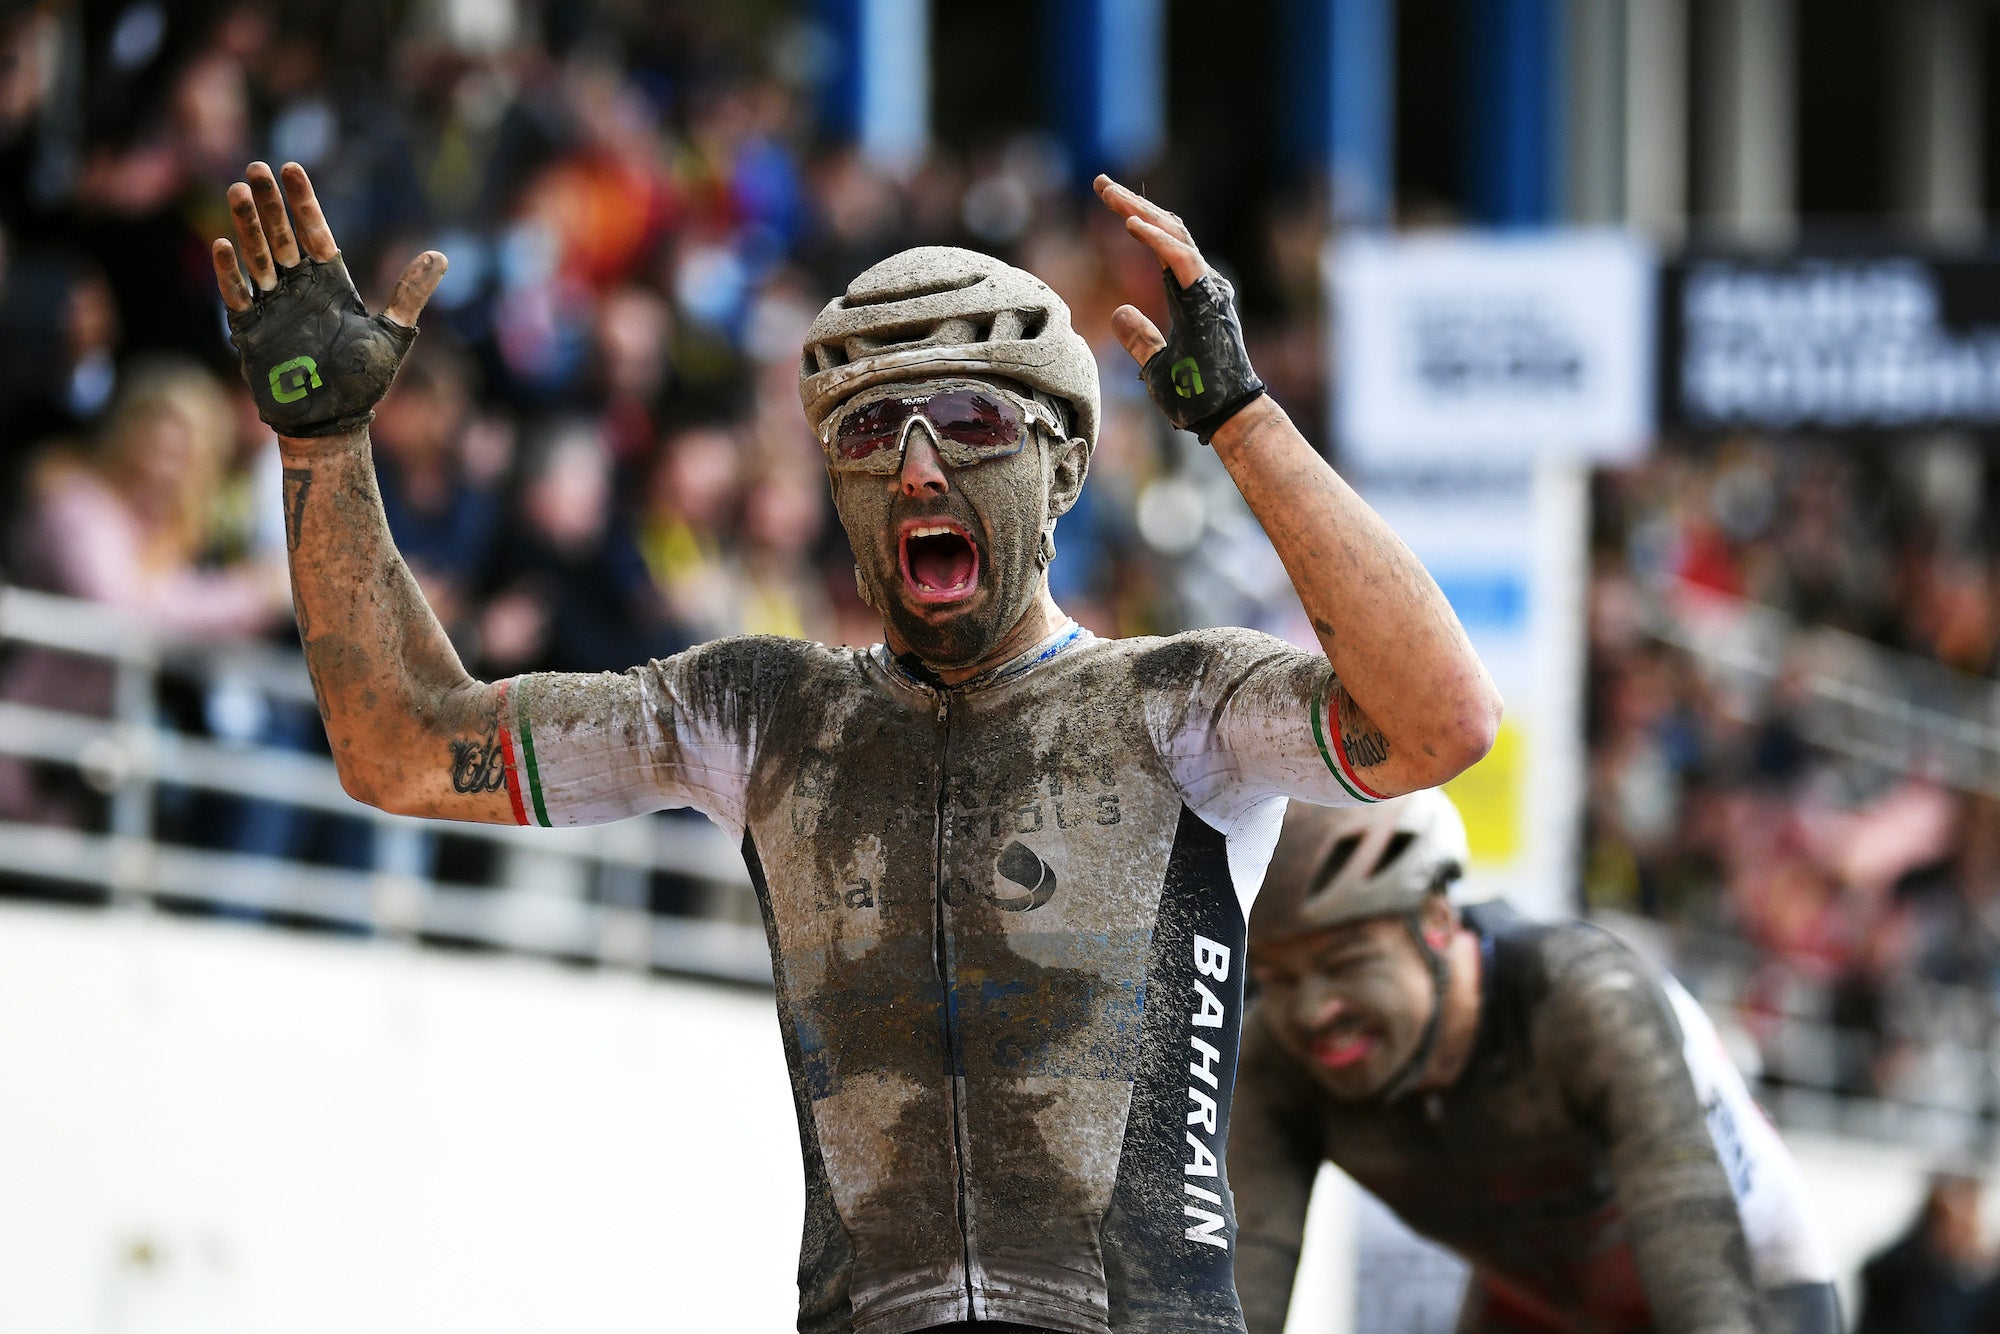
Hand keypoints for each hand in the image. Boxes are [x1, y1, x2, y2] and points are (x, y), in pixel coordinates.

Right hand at [213, 161, 446, 438]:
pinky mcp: (252, 329)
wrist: (333, 421)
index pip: (315, 233)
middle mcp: (300, 289)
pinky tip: (226, 245)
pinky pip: (239, 295)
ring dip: (248, 226)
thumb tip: (440, 255)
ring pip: (257, 257)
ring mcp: (274, 307)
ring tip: (239, 191)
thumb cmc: (363, 382)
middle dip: (270, 204)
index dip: (303, 203)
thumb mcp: (393, 335)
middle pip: (282, 237)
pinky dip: (232, 273)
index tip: (291, 168)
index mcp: (332, 285)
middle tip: (258, 167)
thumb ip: (410, 294)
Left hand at [1093, 174, 1265, 443]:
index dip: (1136, 218)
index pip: (1161, 244)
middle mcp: (1203, 283)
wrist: (1227, 418)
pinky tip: (1130, 224)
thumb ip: (1140, 336)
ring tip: (1109, 194)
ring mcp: (1210, 289)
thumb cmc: (1197, 397)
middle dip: (1133, 203)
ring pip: (1176, 235)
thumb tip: (1118, 312)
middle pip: (1168, 229)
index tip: (1107, 200)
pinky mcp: (1209, 300)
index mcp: (1190, 294)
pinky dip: (1157, 240)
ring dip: (1141, 211)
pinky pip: (1182, 260)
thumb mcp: (1155, 364)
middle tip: (1101, 183)